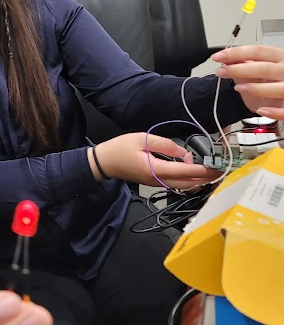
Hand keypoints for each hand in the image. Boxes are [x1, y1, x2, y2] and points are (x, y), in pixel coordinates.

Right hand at [90, 133, 218, 189]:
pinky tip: (194, 173)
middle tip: (220, 171)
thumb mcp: (142, 139)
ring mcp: (157, 183)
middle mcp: (158, 180)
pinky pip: (176, 184)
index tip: (216, 168)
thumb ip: (165, 144)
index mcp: (155, 168)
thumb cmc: (120, 149)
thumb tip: (183, 152)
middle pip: (187, 183)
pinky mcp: (155, 182)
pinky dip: (188, 180)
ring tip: (210, 171)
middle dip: (205, 178)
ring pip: (183, 186)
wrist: (104, 163)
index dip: (201, 170)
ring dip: (197, 180)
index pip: (184, 171)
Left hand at [212, 44, 283, 119]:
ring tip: (238, 88)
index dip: (236, 53)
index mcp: (279, 57)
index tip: (218, 57)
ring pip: (276, 88)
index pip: (257, 51)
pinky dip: (273, 112)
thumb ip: (244, 65)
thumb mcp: (260, 70)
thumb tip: (226, 59)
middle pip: (264, 68)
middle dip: (239, 70)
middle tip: (221, 72)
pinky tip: (261, 111)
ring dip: (255, 88)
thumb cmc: (274, 80)